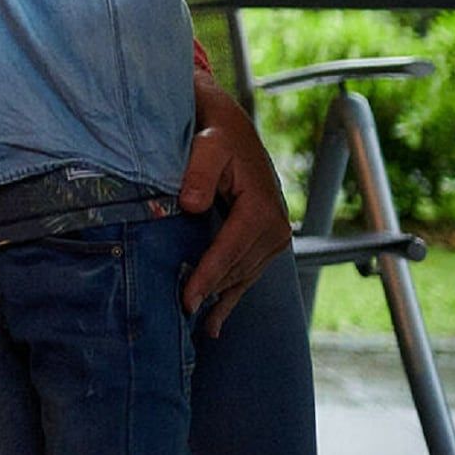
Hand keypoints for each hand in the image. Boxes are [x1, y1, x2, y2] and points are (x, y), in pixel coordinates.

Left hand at [178, 76, 292, 335]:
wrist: (232, 127)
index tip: (186, 298)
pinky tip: (217, 322)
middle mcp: (274, 228)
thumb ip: (197, 173)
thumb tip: (190, 206)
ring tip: (199, 327)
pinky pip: (248, 274)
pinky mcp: (267, 241)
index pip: (229, 251)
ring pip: (243, 276)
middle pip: (237, 269)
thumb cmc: (215, 135)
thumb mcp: (206, 146)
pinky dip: (232, 296)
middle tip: (180, 315)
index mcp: (260, 209)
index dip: (207, 276)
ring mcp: (274, 237)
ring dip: (222, 301)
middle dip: (210, 293)